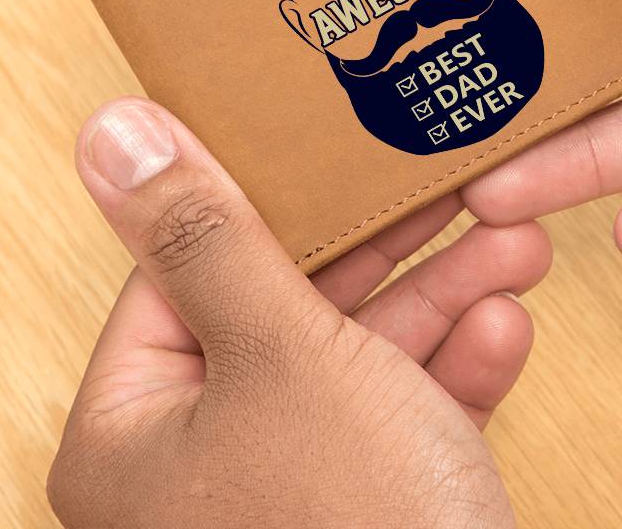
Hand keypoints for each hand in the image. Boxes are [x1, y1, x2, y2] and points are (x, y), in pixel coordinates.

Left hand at [48, 98, 550, 528]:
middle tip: (440, 186)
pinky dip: (455, 370)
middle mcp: (203, 462)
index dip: (259, 202)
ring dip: (441, 297)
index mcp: (138, 431)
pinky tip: (507, 323)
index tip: (320, 145)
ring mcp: (289, 488)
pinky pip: (404, 418)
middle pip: (289, 309)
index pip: (182, 273)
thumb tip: (112, 132)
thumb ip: (204, 235)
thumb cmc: (357, 527)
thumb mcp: (280, 351)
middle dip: (387, 249)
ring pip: (361, 359)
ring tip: (508, 239)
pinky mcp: (367, 508)